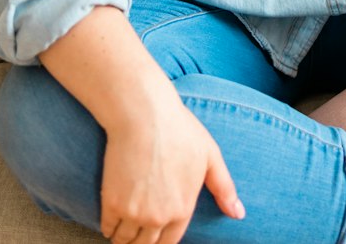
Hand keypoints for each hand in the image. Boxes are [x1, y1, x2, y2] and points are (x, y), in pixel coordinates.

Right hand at [100, 77, 244, 243]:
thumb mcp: (210, 155)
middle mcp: (159, 218)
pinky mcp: (112, 203)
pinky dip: (108, 227)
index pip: (169, 242)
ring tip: (122, 226)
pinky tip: (110, 218)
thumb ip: (224, 188)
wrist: (144, 114)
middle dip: (140, 240)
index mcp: (182, 209)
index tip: (153, 232)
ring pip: (124, 240)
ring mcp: (134, 212)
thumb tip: (238, 214)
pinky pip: (107, 228)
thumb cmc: (179, 129)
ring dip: (123, 237)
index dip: (160, 239)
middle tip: (136, 227)